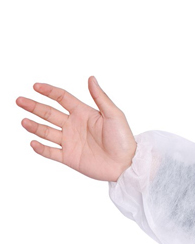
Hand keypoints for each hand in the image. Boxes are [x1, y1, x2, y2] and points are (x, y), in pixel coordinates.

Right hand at [16, 76, 136, 181]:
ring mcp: (70, 142)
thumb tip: (91, 78)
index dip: (49, 91)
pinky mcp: (70, 158)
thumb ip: (100, 98)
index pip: (62, 98)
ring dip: (35, 126)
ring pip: (47, 131)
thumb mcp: (114, 115)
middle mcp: (74, 126)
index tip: (36, 86)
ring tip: (24, 121)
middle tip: (20, 100)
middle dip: (34, 106)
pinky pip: (51, 152)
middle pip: (49, 113)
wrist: (126, 164)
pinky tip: (33, 142)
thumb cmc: (123, 139)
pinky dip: (41, 148)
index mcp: (84, 113)